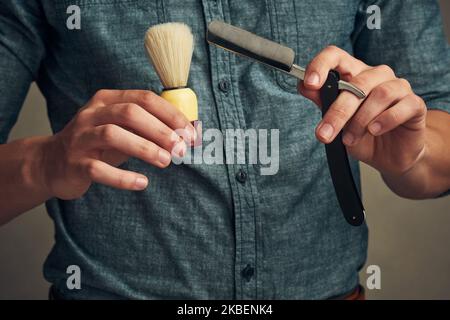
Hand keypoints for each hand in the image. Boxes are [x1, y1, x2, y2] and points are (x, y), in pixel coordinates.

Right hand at [42, 89, 194, 199]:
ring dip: (144, 148)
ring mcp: (80, 138)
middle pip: (130, 113)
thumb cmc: (98, 145)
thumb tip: (188, 131)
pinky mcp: (74, 163)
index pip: (144, 99)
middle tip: (182, 149)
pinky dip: (123, 177)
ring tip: (166, 161)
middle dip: (161, 130)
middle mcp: (91, 114)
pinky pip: (98, 169)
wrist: (52, 163)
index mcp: (107, 100)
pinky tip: (142, 183)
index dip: (171, 115)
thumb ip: (150, 127)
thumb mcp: (123, 129)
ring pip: (113, 135)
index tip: (191, 132)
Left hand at [298, 46, 426, 176]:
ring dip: (360, 120)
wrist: (390, 156)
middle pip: (357, 83)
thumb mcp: (336, 121)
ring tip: (350, 139)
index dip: (321, 65)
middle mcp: (376, 75)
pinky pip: (402, 106)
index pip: (336, 56)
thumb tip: (303, 86)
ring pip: (379, 94)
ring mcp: (398, 87)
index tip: (309, 83)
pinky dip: (385, 120)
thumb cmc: (361, 134)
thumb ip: (322, 102)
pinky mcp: (415, 104)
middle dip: (337, 112)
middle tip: (324, 134)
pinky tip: (374, 131)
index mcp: (353, 74)